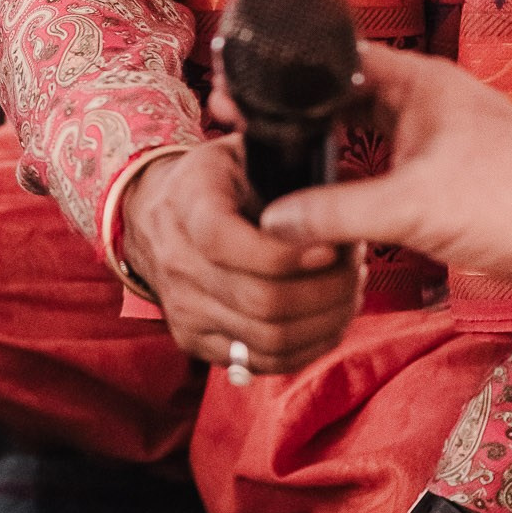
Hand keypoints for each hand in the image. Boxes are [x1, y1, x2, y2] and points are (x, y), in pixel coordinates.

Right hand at [119, 138, 361, 373]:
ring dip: (325, 321)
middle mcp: (178, 263)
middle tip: (358, 267)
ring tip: (351, 292)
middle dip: (326, 290)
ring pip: (269, 339)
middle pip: (261, 301)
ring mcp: (183, 309)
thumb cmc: (214, 180)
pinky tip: (330, 319)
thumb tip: (345, 177)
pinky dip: (307, 347)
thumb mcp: (240, 151)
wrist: (153, 216)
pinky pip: (261, 362)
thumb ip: (283, 159)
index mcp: (188, 206)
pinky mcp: (195, 341)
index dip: (286, 254)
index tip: (333, 245)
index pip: (227, 243)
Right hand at [260, 43, 511, 303]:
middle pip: (345, 95)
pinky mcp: (450, 176)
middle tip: (245, 125)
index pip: (336, 58)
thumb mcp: (409, 208)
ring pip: (366, 134)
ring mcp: (441, 138)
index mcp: (421, 82)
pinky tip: (327, 199)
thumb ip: (333, 213)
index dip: (286, 74)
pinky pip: (386, 168)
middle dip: (299, 111)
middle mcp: (429, 101)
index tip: (238, 88)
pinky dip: (356, 178)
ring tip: (277, 161)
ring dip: (328, 147)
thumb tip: (273, 221)